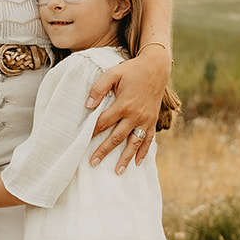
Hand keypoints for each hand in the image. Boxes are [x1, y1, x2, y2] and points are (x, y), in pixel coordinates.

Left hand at [86, 48, 171, 172]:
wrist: (157, 68)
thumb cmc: (132, 70)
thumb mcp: (113, 73)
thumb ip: (99, 88)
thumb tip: (88, 105)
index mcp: (123, 104)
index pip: (104, 122)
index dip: (92, 132)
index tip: (82, 141)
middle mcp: (135, 115)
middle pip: (116, 137)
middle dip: (104, 151)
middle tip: (93, 163)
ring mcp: (145, 120)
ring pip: (133, 143)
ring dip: (125, 158)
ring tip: (117, 171)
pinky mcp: (152, 121)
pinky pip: (148, 140)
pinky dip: (143, 152)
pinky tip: (137, 163)